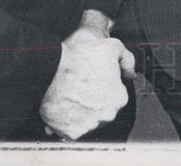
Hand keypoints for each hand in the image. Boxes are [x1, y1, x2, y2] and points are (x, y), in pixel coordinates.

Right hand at [39, 23, 135, 139]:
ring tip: (71, 97)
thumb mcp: (112, 47)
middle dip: (95, 101)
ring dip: (82, 112)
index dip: (105, 86)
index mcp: (119, 98)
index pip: (116, 95)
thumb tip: (131, 73)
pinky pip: (72, 130)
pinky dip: (68, 122)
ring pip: (88, 121)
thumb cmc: (80, 59)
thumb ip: (127, 60)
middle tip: (82, 88)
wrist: (50, 72)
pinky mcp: (71, 134)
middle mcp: (107, 116)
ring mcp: (89, 127)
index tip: (94, 80)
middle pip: (103, 110)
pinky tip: (64, 108)